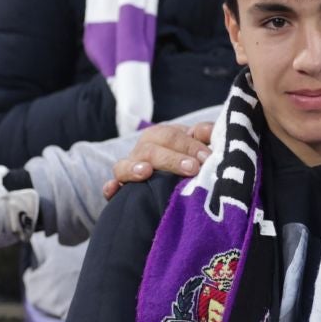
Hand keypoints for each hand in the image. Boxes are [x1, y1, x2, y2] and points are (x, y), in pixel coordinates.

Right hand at [101, 120, 215, 200]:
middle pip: (150, 150)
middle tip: (192, 168)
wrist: (171, 184)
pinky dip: (111, 187)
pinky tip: (114, 189)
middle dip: (171, 158)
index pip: (172, 135)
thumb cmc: (188, 161)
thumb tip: (209, 132)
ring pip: (125, 165)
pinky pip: (111, 187)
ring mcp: (129, 168)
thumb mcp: (197, 146)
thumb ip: (203, 137)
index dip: (190, 145)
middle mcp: (142, 150)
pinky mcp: (121, 188)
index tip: (207, 158)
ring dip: (134, 168)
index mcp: (160, 136)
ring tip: (146, 172)